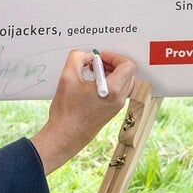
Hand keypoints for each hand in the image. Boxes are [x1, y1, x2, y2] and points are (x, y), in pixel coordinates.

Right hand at [30, 50, 136, 172]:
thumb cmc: (66, 111)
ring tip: (92, 73)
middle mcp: (119, 99)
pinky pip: (117, 92)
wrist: (65, 136)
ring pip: (123, 82)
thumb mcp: (67, 77)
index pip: (127, 66)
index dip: (114, 57)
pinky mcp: (111, 112)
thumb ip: (77, 58)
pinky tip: (91, 85)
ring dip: (111, 73)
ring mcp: (116, 107)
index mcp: (113, 90)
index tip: (100, 58)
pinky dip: (108, 84)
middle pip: (128, 73)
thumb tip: (87, 56)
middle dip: (112, 64)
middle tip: (95, 63)